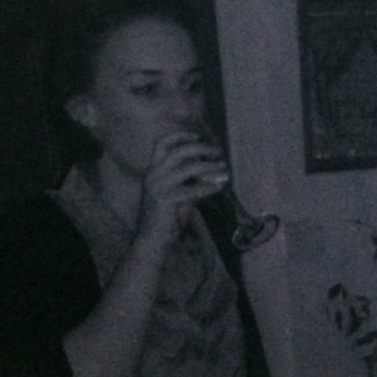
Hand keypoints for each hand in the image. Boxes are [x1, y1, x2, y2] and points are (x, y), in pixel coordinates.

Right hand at [136, 131, 229, 248]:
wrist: (152, 241)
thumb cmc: (166, 217)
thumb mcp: (178, 193)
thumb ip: (189, 180)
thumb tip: (210, 168)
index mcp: (153, 170)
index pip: (161, 144)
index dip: (179, 136)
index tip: (198, 135)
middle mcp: (153, 175)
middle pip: (178, 151)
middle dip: (200, 148)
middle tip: (218, 152)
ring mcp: (157, 186)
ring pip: (187, 168)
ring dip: (209, 167)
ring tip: (224, 169)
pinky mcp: (165, 199)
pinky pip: (192, 189)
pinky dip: (208, 187)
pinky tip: (219, 187)